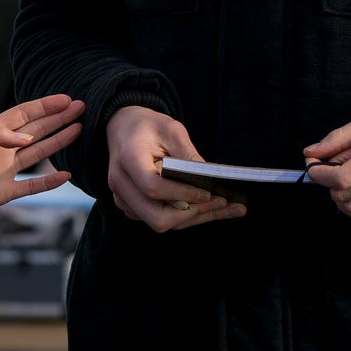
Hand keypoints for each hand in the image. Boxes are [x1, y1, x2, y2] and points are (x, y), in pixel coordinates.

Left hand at [0, 95, 84, 222]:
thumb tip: (24, 139)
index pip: (24, 114)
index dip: (45, 106)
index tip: (65, 99)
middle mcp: (3, 148)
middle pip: (37, 130)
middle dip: (58, 118)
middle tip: (81, 108)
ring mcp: (6, 169)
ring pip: (40, 152)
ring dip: (59, 141)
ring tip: (79, 129)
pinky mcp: (6, 191)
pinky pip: (33, 185)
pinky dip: (50, 181)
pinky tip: (67, 175)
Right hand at [106, 105, 244, 232]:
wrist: (122, 128)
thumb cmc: (147, 127)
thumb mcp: (171, 129)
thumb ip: (188, 154)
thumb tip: (210, 180)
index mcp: (128, 160)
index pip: (153, 188)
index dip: (183, 194)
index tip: (208, 192)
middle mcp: (121, 185)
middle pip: (157, 217)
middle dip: (193, 214)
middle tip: (223, 202)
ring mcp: (124, 200)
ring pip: (162, 223)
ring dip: (196, 217)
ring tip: (230, 207)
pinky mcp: (132, 208)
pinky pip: (160, 219)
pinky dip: (187, 216)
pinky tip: (211, 207)